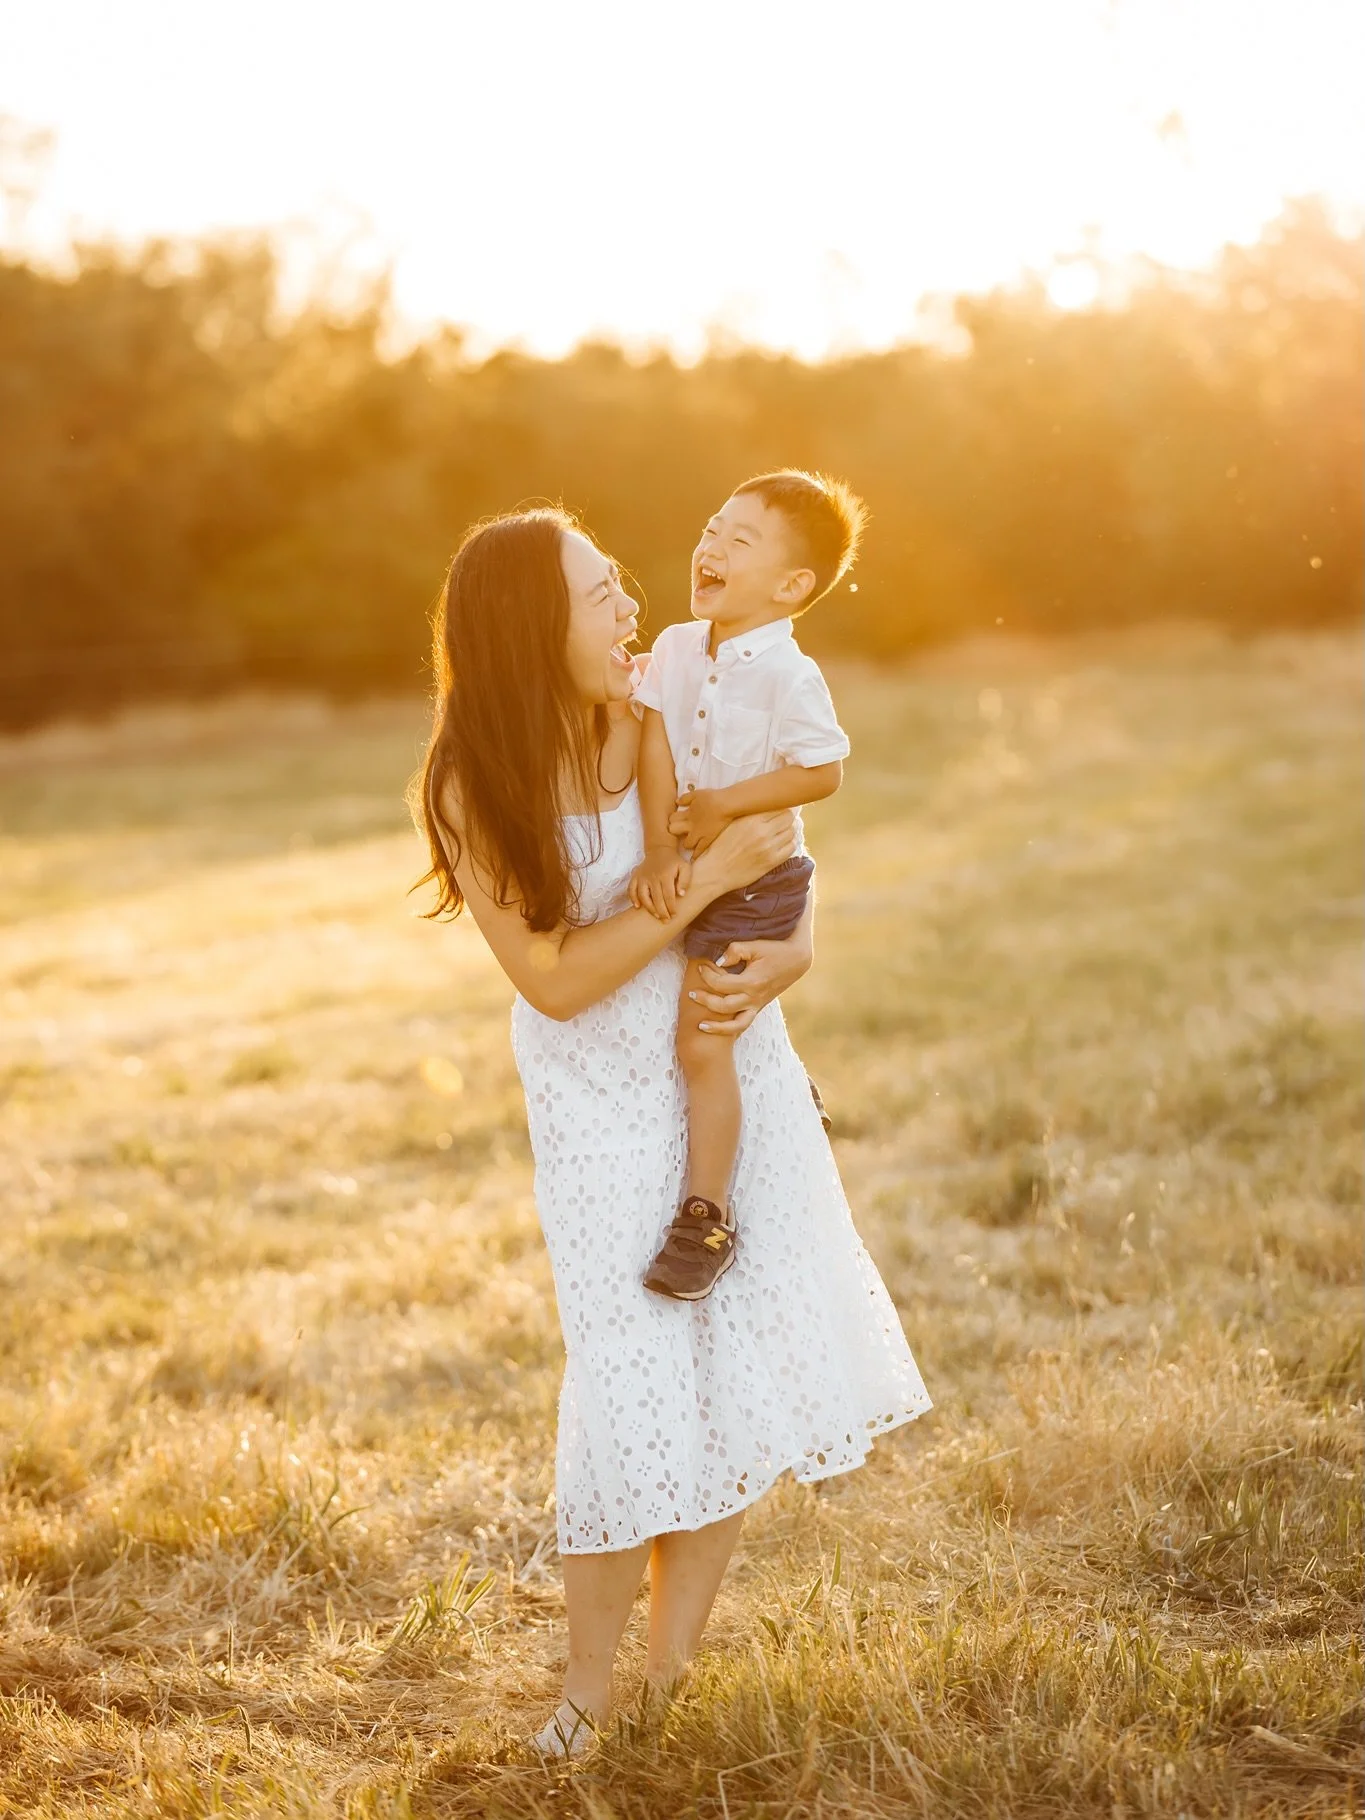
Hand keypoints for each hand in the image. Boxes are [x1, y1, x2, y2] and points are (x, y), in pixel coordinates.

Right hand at [629, 846, 691, 920]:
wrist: (660, 850)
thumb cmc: (674, 862)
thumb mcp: (685, 867)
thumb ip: (685, 880)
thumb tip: (681, 894)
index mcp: (666, 875)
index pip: (668, 895)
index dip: (671, 907)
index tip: (674, 915)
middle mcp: (652, 876)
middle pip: (656, 898)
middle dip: (661, 912)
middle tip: (666, 921)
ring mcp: (642, 877)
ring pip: (643, 896)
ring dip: (649, 908)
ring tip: (656, 916)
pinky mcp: (635, 877)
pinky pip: (631, 889)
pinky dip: (633, 899)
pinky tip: (637, 907)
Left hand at [668, 788, 731, 856]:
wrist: (726, 805)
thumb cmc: (712, 797)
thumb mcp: (696, 794)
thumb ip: (685, 798)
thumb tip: (677, 802)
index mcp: (687, 814)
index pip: (672, 819)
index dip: (673, 820)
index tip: (676, 820)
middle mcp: (690, 825)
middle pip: (674, 831)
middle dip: (676, 831)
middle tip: (680, 832)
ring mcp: (699, 834)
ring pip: (686, 844)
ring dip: (687, 843)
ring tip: (690, 843)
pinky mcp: (708, 839)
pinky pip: (700, 850)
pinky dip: (696, 855)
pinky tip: (694, 859)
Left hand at [687, 929, 814, 1035]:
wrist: (796, 960)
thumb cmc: (774, 950)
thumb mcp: (755, 945)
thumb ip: (735, 951)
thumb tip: (717, 961)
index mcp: (752, 982)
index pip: (721, 984)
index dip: (707, 976)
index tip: (701, 967)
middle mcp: (754, 998)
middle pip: (723, 1006)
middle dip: (705, 1001)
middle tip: (691, 993)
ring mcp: (757, 1005)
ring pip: (736, 1024)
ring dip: (717, 1027)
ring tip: (701, 1025)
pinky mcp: (759, 1007)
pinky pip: (744, 1024)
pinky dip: (731, 1029)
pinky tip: (718, 1028)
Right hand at [690, 809, 796, 900]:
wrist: (713, 872)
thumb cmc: (719, 847)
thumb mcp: (731, 824)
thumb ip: (748, 814)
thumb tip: (764, 805)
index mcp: (750, 819)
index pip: (777, 805)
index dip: (780, 806)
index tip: (779, 808)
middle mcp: (761, 831)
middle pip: (788, 817)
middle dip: (787, 817)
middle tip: (783, 820)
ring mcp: (768, 847)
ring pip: (791, 831)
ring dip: (789, 830)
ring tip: (782, 832)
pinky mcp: (771, 861)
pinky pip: (791, 847)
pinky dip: (790, 843)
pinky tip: (782, 844)